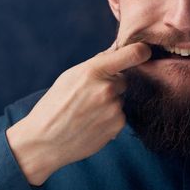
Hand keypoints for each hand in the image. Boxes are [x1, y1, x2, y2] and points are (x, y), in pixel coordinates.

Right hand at [6, 42, 150, 185]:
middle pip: (124, 79)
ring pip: (120, 98)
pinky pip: (120, 114)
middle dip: (113, 84)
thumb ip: (97, 62)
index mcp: (94, 70)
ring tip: (87, 111)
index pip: (133, 54)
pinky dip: (109, 118)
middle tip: (90, 95)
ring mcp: (115, 108)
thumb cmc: (55, 104)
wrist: (45, 141)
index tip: (144, 52)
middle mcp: (108, 88)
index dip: (142, 51)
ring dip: (110, 102)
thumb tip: (119, 48)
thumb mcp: (71, 75)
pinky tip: (91, 122)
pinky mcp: (118, 125)